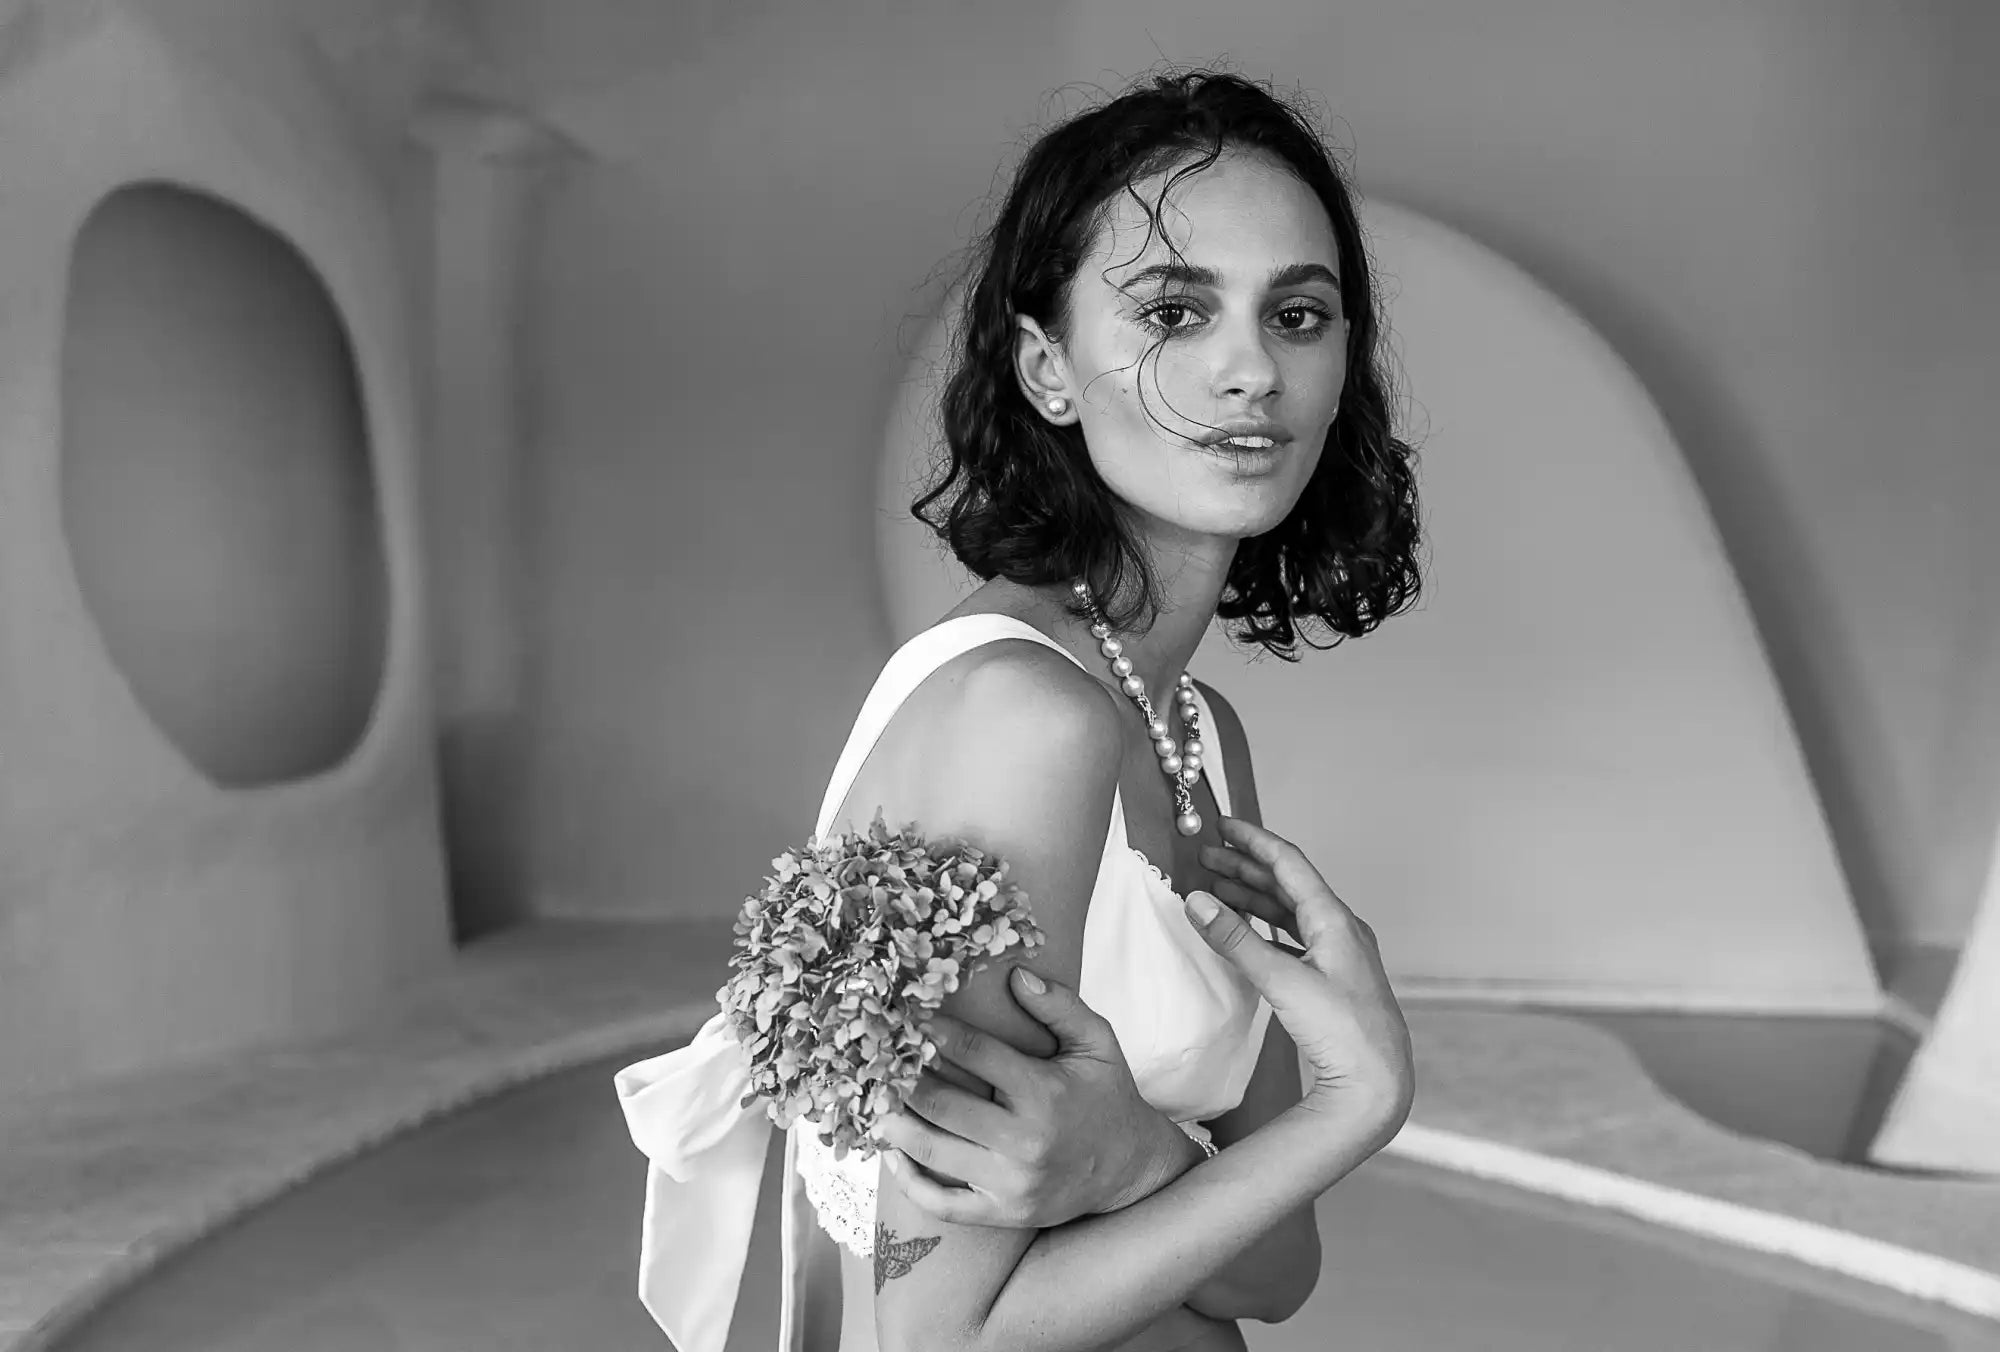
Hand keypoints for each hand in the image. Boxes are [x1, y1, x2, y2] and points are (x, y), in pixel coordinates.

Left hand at [872, 965, 1187, 1228]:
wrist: (1130, 1169)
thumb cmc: (1106, 1096)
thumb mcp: (1098, 1043)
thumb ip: (1060, 1006)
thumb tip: (1015, 974)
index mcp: (1045, 1094)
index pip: (977, 1054)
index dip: (936, 1031)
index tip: (907, 1013)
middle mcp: (1025, 1142)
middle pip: (942, 1104)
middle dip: (901, 1076)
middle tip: (873, 1054)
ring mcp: (1011, 1184)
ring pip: (932, 1152)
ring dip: (893, 1122)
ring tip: (869, 1097)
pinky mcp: (1002, 1214)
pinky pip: (942, 1203)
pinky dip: (908, 1180)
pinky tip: (890, 1152)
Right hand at [1189, 815, 1414, 1135]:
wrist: (1377, 1084)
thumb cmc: (1342, 1032)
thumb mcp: (1282, 982)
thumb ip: (1237, 941)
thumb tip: (1198, 902)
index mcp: (1335, 919)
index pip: (1290, 863)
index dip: (1254, 840)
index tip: (1223, 825)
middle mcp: (1342, 930)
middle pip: (1288, 885)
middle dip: (1245, 868)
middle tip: (1206, 857)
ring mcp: (1339, 955)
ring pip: (1291, 912)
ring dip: (1254, 898)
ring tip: (1217, 890)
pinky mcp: (1333, 980)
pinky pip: (1295, 939)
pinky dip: (1267, 929)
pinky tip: (1248, 933)